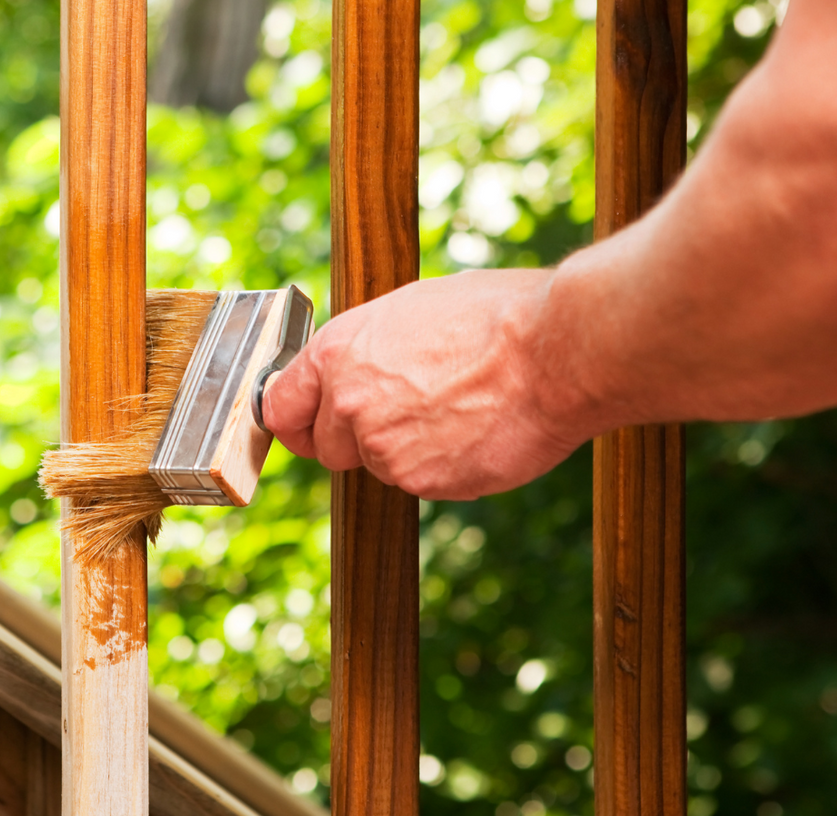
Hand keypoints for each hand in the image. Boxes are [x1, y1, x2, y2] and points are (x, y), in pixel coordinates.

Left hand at [261, 269, 589, 499]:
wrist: (556, 352)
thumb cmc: (495, 318)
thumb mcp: (411, 311)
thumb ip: (366, 350)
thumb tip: (351, 370)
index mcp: (338, 352)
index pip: (280, 407)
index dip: (296, 421)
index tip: (307, 428)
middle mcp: (349, 403)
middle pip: (328, 448)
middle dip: (358, 440)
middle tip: (409, 415)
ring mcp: (383, 448)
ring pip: (379, 466)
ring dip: (408, 451)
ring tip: (458, 410)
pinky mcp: (422, 482)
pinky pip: (421, 482)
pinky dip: (443, 468)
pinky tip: (476, 432)